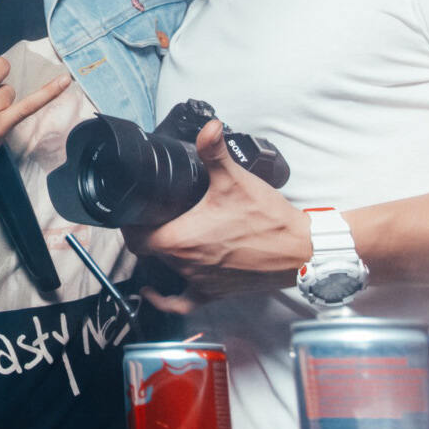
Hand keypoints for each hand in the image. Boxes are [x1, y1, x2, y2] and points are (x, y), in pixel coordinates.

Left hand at [124, 121, 312, 305]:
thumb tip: (210, 126)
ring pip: (163, 270)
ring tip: (160, 234)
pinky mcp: (213, 292)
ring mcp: (198, 281)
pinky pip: (180, 302)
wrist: (299, 250)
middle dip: (145, 232)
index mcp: (180, 239)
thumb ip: (214, 151)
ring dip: (159, 254)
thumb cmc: (267, 218)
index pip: (136, 236)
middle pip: (148, 251)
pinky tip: (153, 291)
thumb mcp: (235, 179)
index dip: (129, 223)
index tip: (132, 210)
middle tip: (149, 215)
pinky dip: (164, 299)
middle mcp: (184, 264)